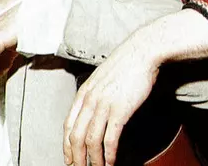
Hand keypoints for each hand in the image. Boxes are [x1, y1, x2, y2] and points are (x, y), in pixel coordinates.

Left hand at [63, 30, 159, 165]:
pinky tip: (111, 162)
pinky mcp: (120, 110)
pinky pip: (110, 138)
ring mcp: (104, 104)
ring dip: (93, 160)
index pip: (68, 124)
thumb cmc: (125, 64)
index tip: (69, 158)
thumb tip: (94, 112)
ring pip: (91, 141)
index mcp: (84, 91)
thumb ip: (95, 94)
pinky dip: (109, 154)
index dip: (66, 145)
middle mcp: (90, 99)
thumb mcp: (102, 77)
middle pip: (76, 137)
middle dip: (76, 158)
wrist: (141, 52)